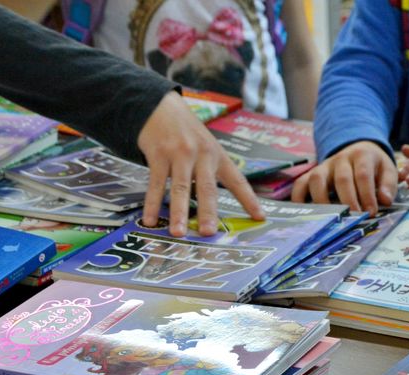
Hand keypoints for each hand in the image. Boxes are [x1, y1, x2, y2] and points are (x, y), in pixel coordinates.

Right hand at [138, 91, 263, 236]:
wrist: (161, 106)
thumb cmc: (186, 133)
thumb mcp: (206, 146)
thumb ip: (210, 173)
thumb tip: (210, 207)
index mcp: (217, 155)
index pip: (237, 181)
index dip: (249, 199)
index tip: (259, 217)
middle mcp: (201, 155)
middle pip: (207, 188)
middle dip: (208, 212)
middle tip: (209, 233)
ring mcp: (179, 154)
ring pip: (179, 188)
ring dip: (178, 212)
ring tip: (178, 233)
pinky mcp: (158, 154)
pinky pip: (155, 183)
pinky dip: (152, 203)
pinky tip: (150, 220)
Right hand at [291, 140, 395, 213]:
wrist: (358, 148)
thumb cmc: (373, 165)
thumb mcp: (387, 169)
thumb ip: (388, 184)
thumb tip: (385, 200)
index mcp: (362, 155)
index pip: (363, 175)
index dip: (367, 194)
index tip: (372, 212)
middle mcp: (340, 159)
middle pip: (342, 179)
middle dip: (348, 200)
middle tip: (355, 217)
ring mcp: (324, 166)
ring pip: (317, 179)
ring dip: (323, 200)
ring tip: (331, 217)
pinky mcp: (312, 174)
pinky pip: (300, 183)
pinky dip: (298, 197)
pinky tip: (304, 213)